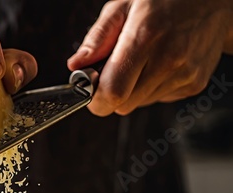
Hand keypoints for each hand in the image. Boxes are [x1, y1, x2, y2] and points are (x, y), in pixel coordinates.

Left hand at [67, 0, 232, 116]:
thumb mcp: (124, 5)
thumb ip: (97, 38)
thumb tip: (76, 66)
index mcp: (146, 37)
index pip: (112, 92)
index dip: (95, 99)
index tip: (91, 89)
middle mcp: (169, 59)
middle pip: (122, 105)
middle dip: (111, 93)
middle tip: (115, 69)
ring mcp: (185, 75)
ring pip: (138, 104)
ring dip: (132, 90)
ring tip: (143, 60)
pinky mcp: (194, 84)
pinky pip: (157, 99)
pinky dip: (151, 87)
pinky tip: (160, 63)